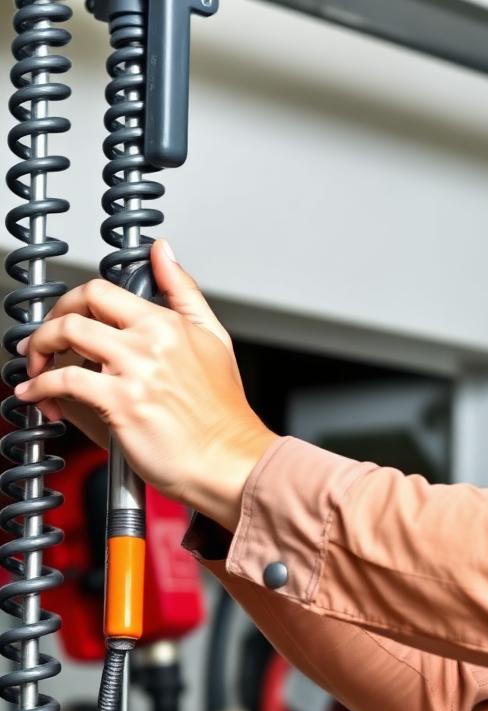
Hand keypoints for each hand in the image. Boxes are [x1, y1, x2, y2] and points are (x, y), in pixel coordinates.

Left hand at [14, 240, 277, 529]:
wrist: (228, 459)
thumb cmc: (222, 411)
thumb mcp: (214, 338)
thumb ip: (183, 291)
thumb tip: (163, 251)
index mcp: (170, 322)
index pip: (106, 290)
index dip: (75, 301)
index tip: (65, 317)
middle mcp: (152, 340)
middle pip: (81, 305)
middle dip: (49, 319)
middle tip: (40, 340)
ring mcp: (136, 370)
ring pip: (67, 335)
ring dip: (38, 351)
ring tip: (34, 370)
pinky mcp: (120, 402)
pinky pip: (64, 381)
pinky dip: (40, 388)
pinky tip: (38, 397)